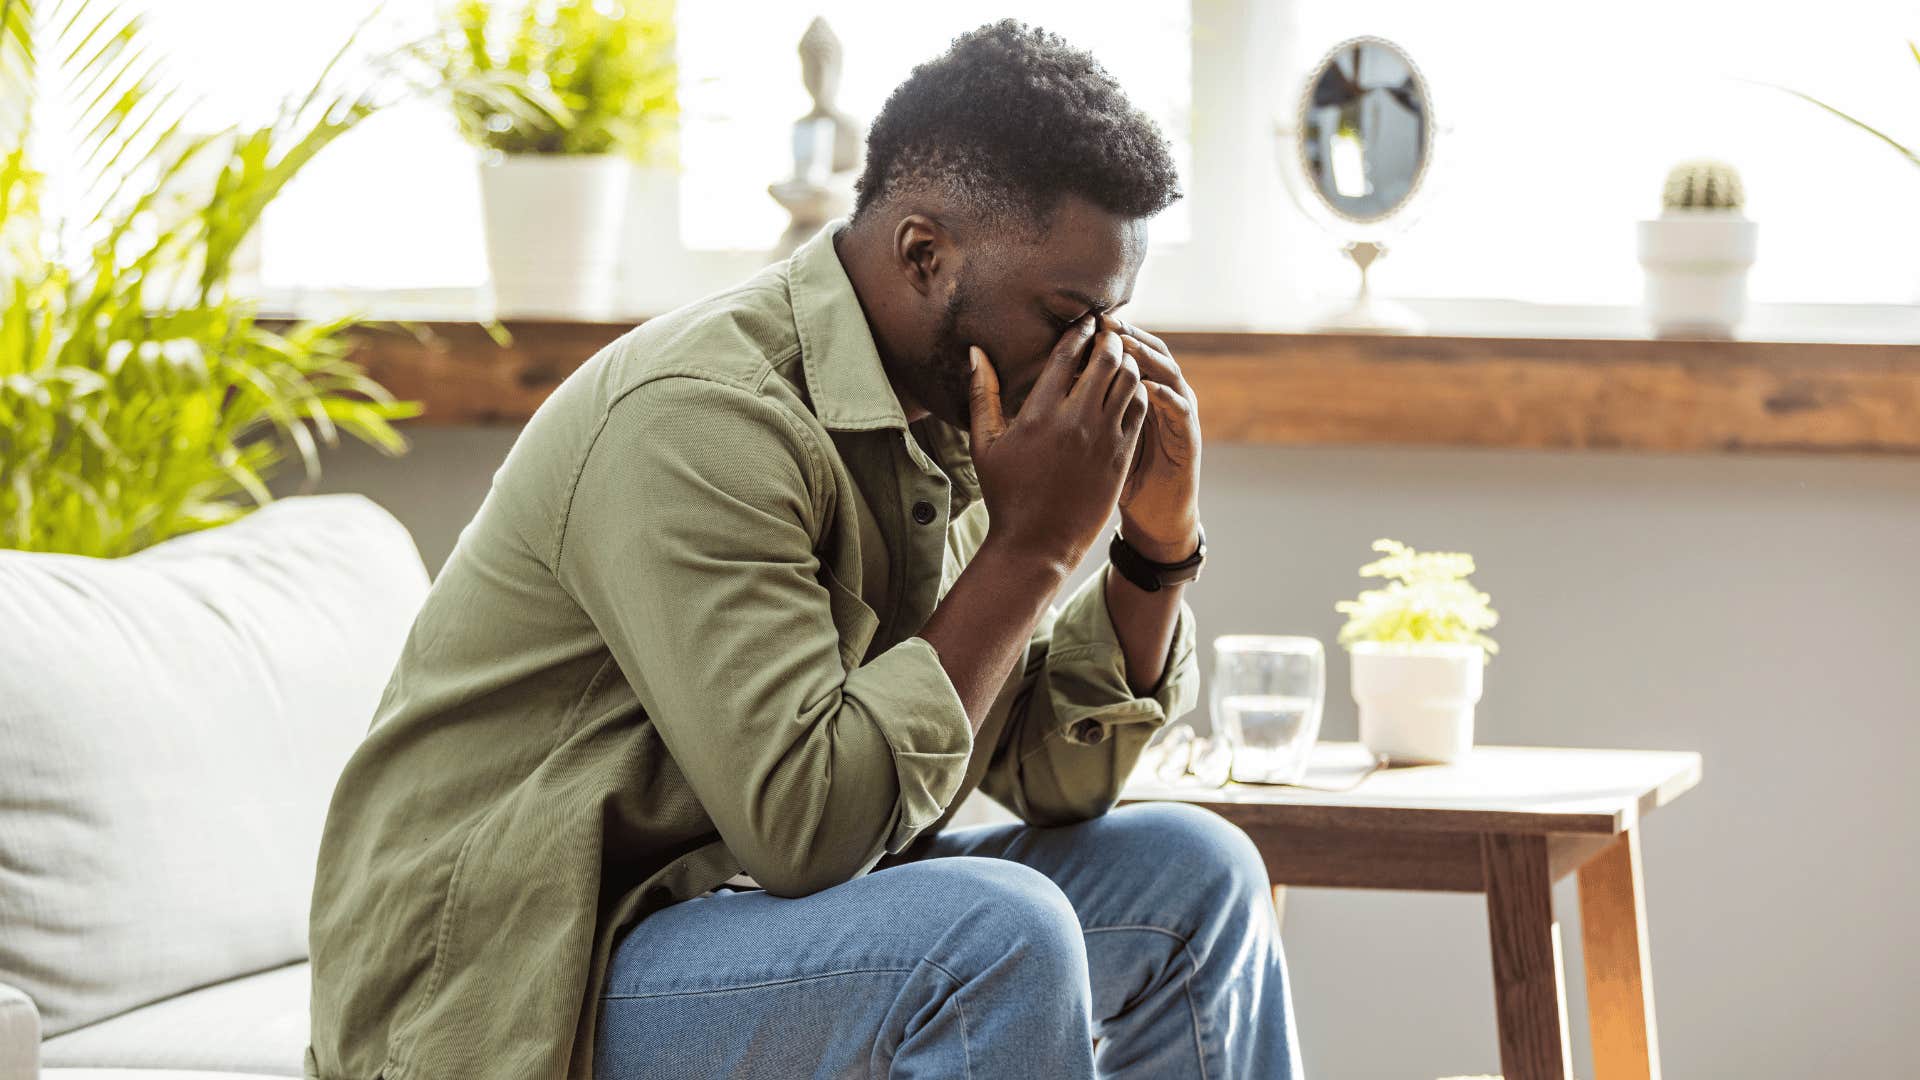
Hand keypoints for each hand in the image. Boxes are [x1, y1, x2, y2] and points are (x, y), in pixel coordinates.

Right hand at [969, 316, 1149, 570]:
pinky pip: (1139, 410)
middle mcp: (1075, 422)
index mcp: (1039, 414)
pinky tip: (1130, 388)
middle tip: (1108, 331)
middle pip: (1105, 361)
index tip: (1085, 320)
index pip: (1066, 355)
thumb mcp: (985, 444)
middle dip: (1109, 339)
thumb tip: (976, 351)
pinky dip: (1138, 391)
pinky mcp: (1121, 456)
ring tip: (1120, 357)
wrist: (1037, 544)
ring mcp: (1103, 439)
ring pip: (1129, 381)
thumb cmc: (1005, 493)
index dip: (1079, 331)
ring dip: (1127, 362)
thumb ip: (982, 393)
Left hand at [1101, 315, 1201, 562]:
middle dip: (1126, 336)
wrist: (1155, 516)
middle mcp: (1160, 396)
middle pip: (1147, 352)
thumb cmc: (1117, 479)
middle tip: (1105, 321)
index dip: (1103, 337)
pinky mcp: (1188, 438)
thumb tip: (1042, 391)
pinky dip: (1166, 395)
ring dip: (1148, 357)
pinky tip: (1148, 387)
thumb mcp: (1096, 441)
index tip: (1080, 322)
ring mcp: (1176, 415)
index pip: (1121, 354)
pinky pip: (1180, 410)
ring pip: (1168, 373)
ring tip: (1126, 344)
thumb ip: (1079, 412)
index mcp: (1134, 395)